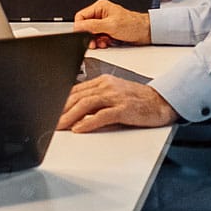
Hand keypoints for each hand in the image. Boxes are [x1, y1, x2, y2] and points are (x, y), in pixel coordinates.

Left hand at [58, 76, 178, 132]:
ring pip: (86, 104)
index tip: (50, 111)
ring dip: (70, 116)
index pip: (76, 90)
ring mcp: (115, 97)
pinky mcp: (123, 109)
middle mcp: (107, 86)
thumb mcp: (114, 94)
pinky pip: (102, 115)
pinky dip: (88, 123)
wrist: (161, 101)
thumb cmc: (138, 100)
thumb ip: (96, 99)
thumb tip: (76, 111)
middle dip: (61, 110)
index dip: (61, 101)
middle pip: (77, 96)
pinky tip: (80, 129)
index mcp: (103, 82)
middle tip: (49, 121)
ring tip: (59, 126)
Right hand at [73, 0, 150, 48]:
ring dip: (96, 40)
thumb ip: (93, 26)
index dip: (80, 27)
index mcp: (100, 7)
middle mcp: (101, 14)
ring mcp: (104, 23)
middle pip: (86, 26)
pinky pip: (98, 38)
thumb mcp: (111, 25)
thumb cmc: (133, 24)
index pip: (81, 16)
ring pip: (92, 34)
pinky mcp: (108, 31)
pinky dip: (101, 42)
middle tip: (93, 42)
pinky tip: (107, 42)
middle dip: (89, 36)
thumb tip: (78, 27)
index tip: (82, 36)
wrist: (145, 32)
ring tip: (103, 42)